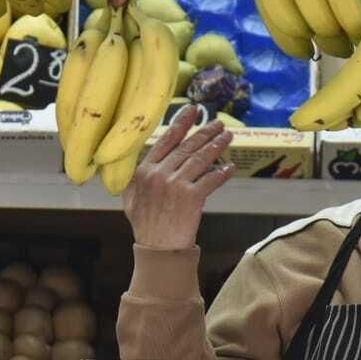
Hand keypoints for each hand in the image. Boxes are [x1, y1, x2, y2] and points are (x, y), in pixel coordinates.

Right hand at [124, 106, 234, 249]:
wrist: (158, 249)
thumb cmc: (145, 226)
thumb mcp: (130, 200)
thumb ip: (133, 181)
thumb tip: (137, 166)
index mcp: (145, 171)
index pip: (166, 141)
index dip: (181, 123)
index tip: (192, 110)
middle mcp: (160, 174)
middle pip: (187, 147)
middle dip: (205, 132)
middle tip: (219, 123)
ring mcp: (176, 185)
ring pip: (200, 159)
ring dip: (216, 145)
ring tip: (227, 136)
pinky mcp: (192, 198)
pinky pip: (211, 180)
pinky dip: (222, 173)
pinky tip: (230, 167)